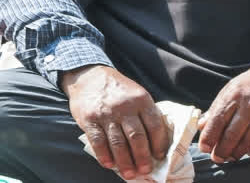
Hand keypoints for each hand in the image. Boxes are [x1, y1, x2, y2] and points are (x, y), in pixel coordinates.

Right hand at [61, 65, 170, 179]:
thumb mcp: (137, 94)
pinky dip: (104, 156)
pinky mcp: (90, 120)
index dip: (159, 143)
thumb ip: (145, 113)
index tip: (160, 156)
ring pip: (118, 143)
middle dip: (142, 157)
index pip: (154, 125)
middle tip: (145, 170)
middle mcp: (126, 107)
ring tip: (129, 174)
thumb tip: (156, 140)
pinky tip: (110, 165)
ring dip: (125, 161)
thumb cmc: (119, 89)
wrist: (90, 76)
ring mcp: (107, 114)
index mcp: (142, 100)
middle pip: (137, 137)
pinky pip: (98, 142)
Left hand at [198, 54, 249, 162]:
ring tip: (232, 156)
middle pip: (230, 137)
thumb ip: (217, 106)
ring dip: (236, 154)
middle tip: (217, 158)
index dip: (208, 138)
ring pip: (247, 143)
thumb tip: (201, 125)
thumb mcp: (233, 86)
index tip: (204, 148)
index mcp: (235, 94)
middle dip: (221, 152)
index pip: (216, 122)